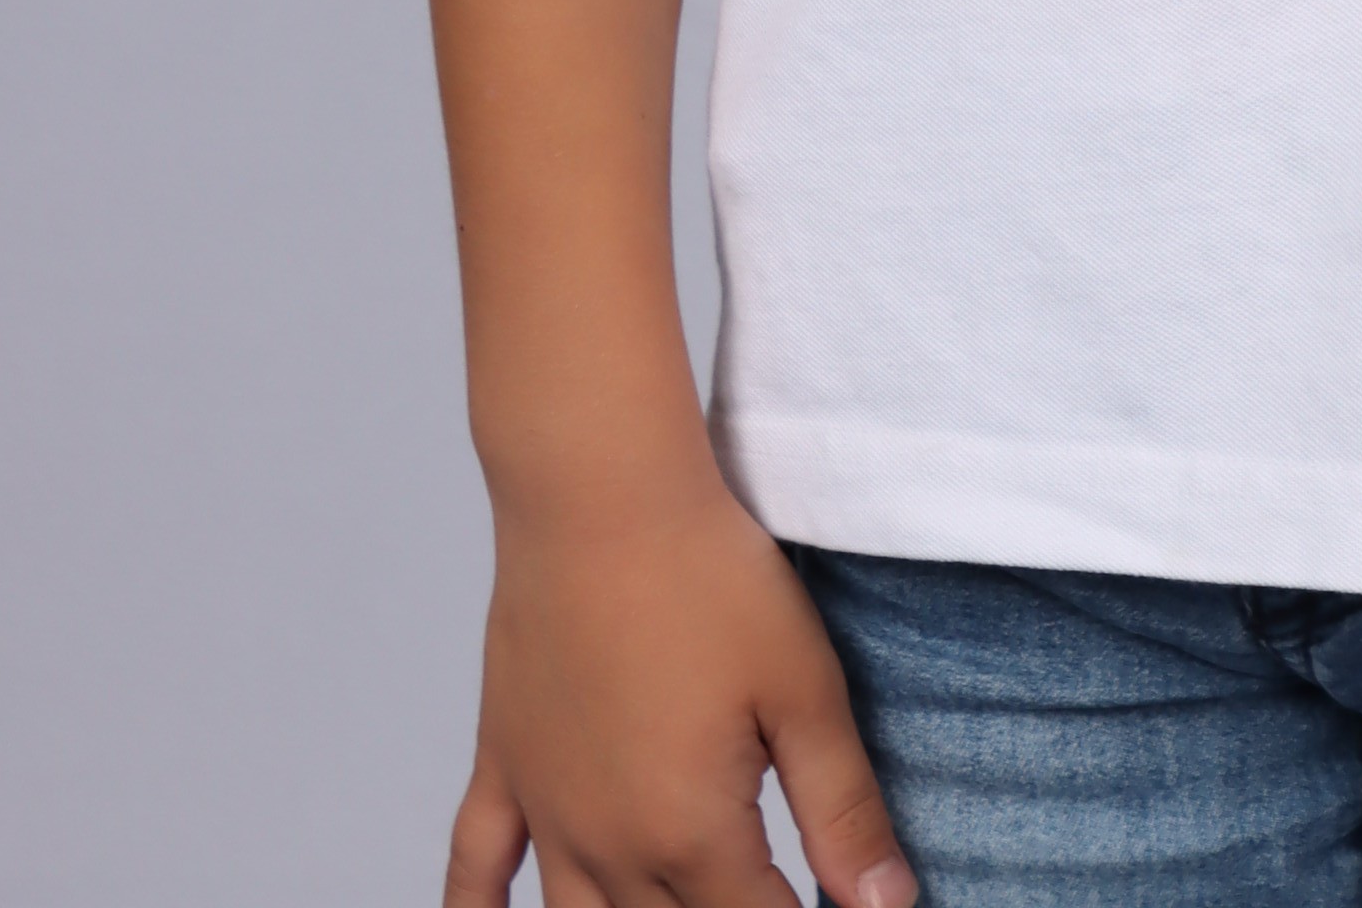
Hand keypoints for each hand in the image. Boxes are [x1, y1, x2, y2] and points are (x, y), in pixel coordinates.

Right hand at [442, 469, 915, 907]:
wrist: (601, 494)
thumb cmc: (709, 576)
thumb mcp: (805, 689)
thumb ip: (844, 811)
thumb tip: (887, 906)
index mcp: (691, 836)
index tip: (837, 906)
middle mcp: (609, 846)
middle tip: (754, 883)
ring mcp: (547, 811)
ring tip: (670, 904)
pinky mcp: (505, 766)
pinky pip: (475, 871)